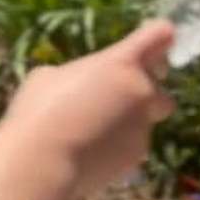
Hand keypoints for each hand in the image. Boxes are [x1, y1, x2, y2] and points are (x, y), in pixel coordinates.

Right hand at [0, 20, 174, 196]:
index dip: (160, 36)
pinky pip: (135, 145)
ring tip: (99, 130)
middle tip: (118, 97)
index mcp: (121, 62)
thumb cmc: (39, 111)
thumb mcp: (49, 76)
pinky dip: (120, 146)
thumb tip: (79, 83)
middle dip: (144, 89)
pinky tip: (94, 152)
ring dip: (132, 120)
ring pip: (149, 119)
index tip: (157, 41)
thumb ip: (79, 74)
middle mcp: (141, 91)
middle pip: (160, 84)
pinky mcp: (138, 154)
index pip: (159, 35)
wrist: (44, 163)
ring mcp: (143, 125)